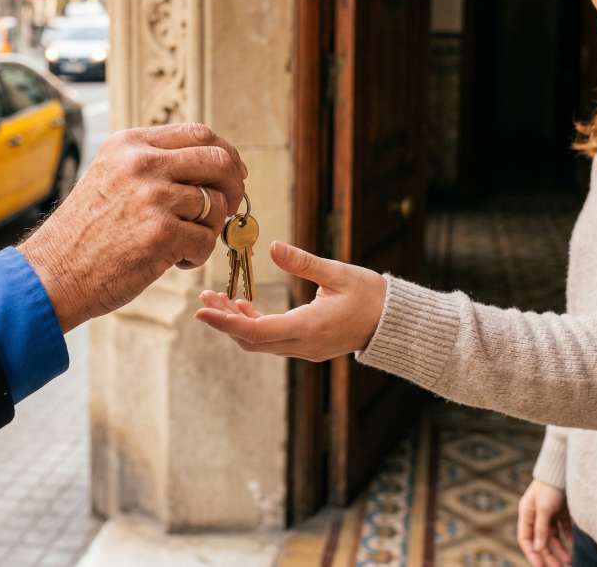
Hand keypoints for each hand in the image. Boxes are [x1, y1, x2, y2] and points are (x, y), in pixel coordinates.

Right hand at [19, 123, 246, 331]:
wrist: (53, 273)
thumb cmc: (86, 232)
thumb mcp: (112, 176)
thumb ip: (154, 164)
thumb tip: (216, 165)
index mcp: (131, 144)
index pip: (199, 133)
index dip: (226, 154)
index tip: (234, 173)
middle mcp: (142, 164)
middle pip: (218, 161)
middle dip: (234, 186)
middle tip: (228, 209)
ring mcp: (152, 197)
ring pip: (216, 205)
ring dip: (209, 230)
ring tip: (184, 244)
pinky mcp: (161, 234)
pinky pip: (206, 240)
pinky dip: (197, 256)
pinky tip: (175, 261)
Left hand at [193, 240, 385, 360]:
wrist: (395, 323)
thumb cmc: (371, 295)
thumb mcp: (338, 273)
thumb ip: (303, 262)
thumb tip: (272, 248)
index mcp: (308, 327)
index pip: (255, 331)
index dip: (225, 322)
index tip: (201, 312)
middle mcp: (303, 345)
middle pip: (251, 340)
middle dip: (224, 321)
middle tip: (204, 299)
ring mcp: (305, 349)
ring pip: (260, 342)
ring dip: (237, 322)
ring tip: (217, 299)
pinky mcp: (308, 346)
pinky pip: (272, 340)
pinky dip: (254, 324)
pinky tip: (243, 305)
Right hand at [517, 480, 571, 566]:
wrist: (563, 469)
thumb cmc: (550, 486)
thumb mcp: (543, 508)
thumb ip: (541, 529)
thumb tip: (537, 548)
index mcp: (526, 514)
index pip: (525, 539)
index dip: (532, 554)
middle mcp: (536, 516)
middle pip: (541, 541)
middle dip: (550, 556)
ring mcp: (549, 514)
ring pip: (553, 538)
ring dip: (560, 551)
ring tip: (569, 563)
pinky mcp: (561, 512)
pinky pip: (564, 530)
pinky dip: (568, 540)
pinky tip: (574, 549)